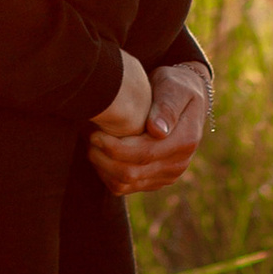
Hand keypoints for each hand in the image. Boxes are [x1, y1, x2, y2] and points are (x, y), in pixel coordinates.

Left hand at [88, 59, 210, 196]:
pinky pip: (125, 187)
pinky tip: (100, 154)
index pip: (144, 154)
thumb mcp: (175, 87)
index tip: (95, 133)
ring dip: (103, 167)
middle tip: (87, 137)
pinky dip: (107, 174)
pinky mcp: (155, 180)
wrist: (184, 98)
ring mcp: (167, 175)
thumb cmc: (175, 86)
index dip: (115, 148)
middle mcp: (178, 164)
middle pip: (132, 173)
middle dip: (104, 158)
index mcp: (185, 141)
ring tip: (91, 144)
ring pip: (126, 184)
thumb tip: (157, 131)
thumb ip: (167, 107)